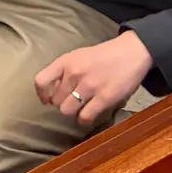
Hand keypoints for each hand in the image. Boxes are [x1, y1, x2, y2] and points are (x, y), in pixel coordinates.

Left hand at [34, 30, 152, 124]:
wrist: (131, 53)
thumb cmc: (103, 55)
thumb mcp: (78, 56)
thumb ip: (64, 71)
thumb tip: (52, 92)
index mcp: (66, 61)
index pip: (41, 81)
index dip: (42, 94)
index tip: (46, 100)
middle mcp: (74, 73)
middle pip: (55, 100)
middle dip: (62, 103)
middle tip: (72, 101)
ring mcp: (89, 86)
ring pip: (67, 110)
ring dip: (73, 112)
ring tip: (81, 108)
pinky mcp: (104, 98)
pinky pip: (85, 117)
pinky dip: (84, 119)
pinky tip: (88, 115)